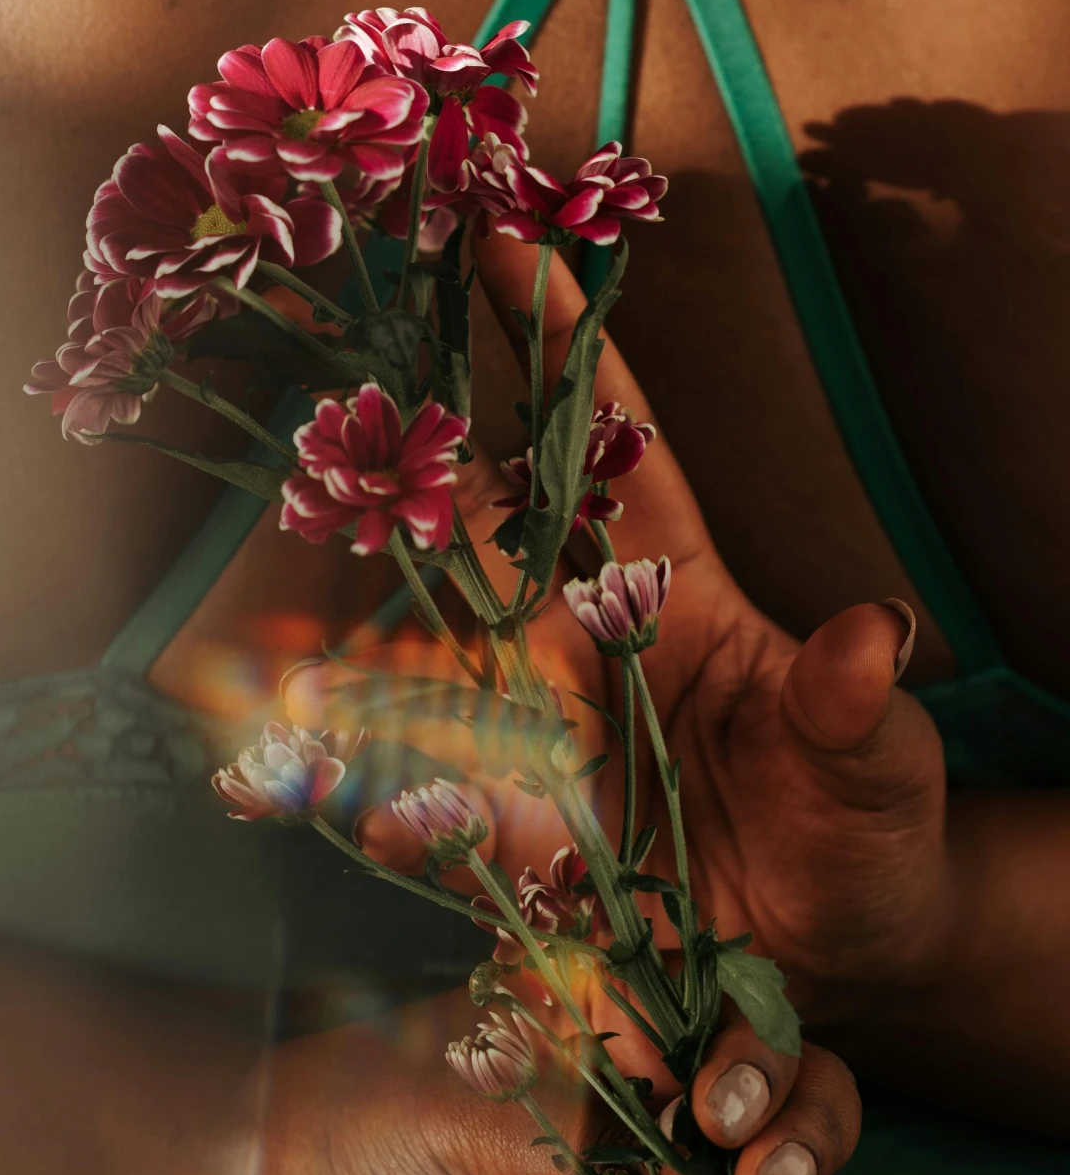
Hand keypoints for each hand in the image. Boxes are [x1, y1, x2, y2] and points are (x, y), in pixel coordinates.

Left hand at [255, 990, 945, 1174]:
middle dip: (804, 1126)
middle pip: (778, 1091)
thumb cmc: (374, 1115)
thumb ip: (586, 1113)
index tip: (717, 1094)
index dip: (750, 1037)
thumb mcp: (481, 1099)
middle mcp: (657, 1091)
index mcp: (615, 1013)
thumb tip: (671, 1087)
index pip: (719, 1005)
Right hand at [296, 224, 951, 1020]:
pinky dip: (379, 804)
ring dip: (361, 649)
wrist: (838, 948)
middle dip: (407, 465)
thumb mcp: (880, 763)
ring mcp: (535, 721)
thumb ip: (855, 708)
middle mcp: (581, 628)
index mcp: (674, 573)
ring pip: (428, 656)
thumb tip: (876, 637)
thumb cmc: (867, 821)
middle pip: (480, 520)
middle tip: (333, 414)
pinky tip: (340, 814)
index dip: (553, 329)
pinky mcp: (514, 822)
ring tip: (295, 665)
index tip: (495, 226)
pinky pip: (433, 801)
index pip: (608, 428)